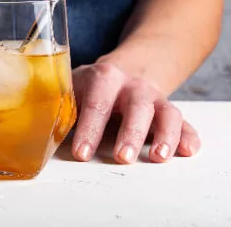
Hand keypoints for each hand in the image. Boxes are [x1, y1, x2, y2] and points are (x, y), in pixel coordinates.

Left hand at [71, 63, 200, 163]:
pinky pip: (184, 122)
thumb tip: (42, 134)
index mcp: (105, 77)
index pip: (97, 103)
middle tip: (122, 158)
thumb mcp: (72, 88)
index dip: (90, 129)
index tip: (82, 153)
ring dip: (165, 135)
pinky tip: (189, 151)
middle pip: (136, 107)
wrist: (119, 73)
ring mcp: (154, 97)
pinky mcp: (168, 111)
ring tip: (159, 158)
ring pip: (167, 112)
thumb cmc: (89, 88)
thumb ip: (61, 107)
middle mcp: (133, 86)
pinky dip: (189, 136)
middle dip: (130, 133)